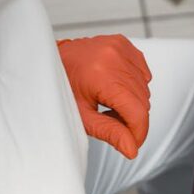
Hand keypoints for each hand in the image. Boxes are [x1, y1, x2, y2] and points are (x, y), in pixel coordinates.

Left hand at [57, 34, 151, 158]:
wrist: (48, 61)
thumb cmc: (60, 88)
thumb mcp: (81, 116)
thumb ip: (110, 133)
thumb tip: (132, 149)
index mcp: (103, 75)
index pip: (138, 112)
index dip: (139, 132)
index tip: (133, 142)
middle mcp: (114, 57)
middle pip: (143, 102)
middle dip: (132, 117)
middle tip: (110, 118)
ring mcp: (120, 48)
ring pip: (144, 90)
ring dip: (132, 102)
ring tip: (108, 101)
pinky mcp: (123, 44)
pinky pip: (142, 74)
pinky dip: (133, 86)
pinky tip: (114, 87)